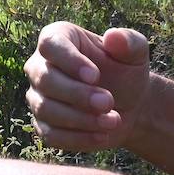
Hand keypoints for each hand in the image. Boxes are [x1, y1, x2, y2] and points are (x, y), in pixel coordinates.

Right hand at [24, 22, 153, 151]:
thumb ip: (130, 42)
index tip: (95, 76)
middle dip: (77, 94)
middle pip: (45, 79)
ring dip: (80, 118)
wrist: (128, 105)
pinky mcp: (43, 125)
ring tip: (113, 120)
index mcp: (59, 38)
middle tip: (108, 102)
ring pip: (46, 109)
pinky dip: (78, 138)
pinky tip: (103, 135)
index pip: (50, 45)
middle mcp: (40, 67)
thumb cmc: (126, 72)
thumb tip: (114, 36)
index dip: (69, 60)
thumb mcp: (135, 54)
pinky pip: (51, 135)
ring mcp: (38, 97)